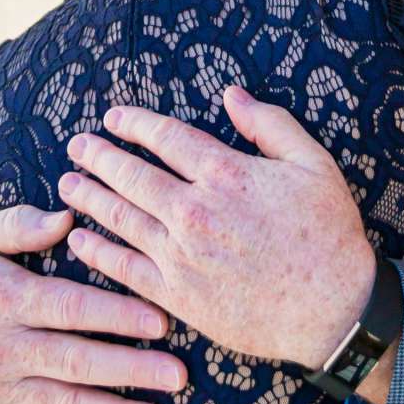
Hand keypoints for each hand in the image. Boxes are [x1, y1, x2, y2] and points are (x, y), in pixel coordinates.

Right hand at [0, 205, 186, 403]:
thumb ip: (19, 225)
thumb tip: (66, 217)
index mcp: (5, 300)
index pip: (67, 309)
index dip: (114, 315)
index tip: (159, 320)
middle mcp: (5, 350)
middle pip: (74, 362)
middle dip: (129, 370)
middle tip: (178, 375)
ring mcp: (3, 388)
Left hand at [58, 91, 390, 401]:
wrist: (335, 308)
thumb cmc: (328, 233)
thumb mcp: (312, 163)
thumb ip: (269, 124)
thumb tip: (231, 94)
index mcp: (227, 174)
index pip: (166, 138)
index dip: (134, 124)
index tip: (112, 117)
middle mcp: (196, 212)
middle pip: (132, 176)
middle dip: (99, 156)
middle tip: (76, 145)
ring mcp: (182, 256)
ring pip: (121, 219)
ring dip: (90, 197)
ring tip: (67, 182)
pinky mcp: (178, 296)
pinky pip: (126, 269)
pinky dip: (98, 252)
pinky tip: (79, 238)